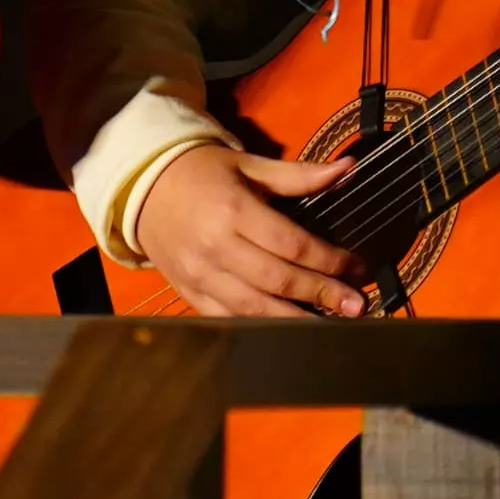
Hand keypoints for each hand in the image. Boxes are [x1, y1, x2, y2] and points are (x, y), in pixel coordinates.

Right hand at [133, 143, 370, 317]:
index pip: (291, 243)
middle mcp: (216, 246)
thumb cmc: (202, 173)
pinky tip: (287, 332)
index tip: (357, 268)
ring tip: (331, 327)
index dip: (329, 260)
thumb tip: (348, 169)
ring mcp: (199, 274)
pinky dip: (258, 328)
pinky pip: (227, 318)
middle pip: (278, 279)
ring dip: (296, 320)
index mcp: (233, 210)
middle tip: (356, 305)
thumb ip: (299, 175)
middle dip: (321, 294)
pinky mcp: (188, 291)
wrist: (142, 187)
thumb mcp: (249, 166)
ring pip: (254, 307)